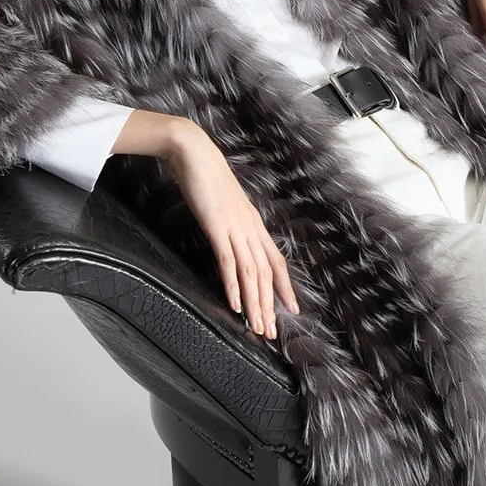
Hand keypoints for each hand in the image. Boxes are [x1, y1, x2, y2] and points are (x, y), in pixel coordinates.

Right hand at [112, 111, 299, 337]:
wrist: (194, 152)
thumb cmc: (207, 177)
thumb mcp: (226, 205)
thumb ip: (233, 224)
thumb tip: (234, 241)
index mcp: (255, 224)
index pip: (277, 261)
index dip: (285, 287)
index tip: (291, 310)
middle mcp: (251, 228)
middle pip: (266, 274)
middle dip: (269, 306)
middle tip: (271, 333)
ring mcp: (235, 228)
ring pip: (252, 273)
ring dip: (255, 303)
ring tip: (257, 327)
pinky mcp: (217, 226)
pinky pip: (228, 261)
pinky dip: (233, 285)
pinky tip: (235, 304)